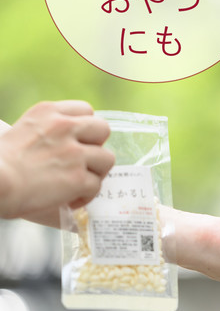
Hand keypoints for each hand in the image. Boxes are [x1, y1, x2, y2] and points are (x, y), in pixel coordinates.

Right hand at [0, 101, 114, 218]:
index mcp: (48, 112)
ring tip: (79, 183)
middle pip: (103, 129)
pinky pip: (96, 185)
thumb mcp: (22, 132)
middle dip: (97, 146)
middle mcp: (64, 127)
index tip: (78, 141)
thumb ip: (48, 133)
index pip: (85, 109)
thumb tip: (67, 146)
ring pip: (107, 159)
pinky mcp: (78, 178)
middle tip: (83, 161)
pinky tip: (70, 200)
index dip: (85, 128)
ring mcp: (74, 153)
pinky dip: (86, 196)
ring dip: (95, 173)